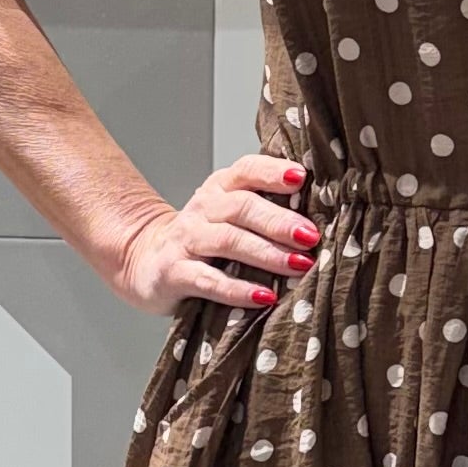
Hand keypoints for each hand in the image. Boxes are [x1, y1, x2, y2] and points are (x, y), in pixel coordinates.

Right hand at [113, 152, 317, 314]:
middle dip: (279, 221)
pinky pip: (208, 280)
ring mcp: (186, 240)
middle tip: (311, 236)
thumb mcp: (229, 215)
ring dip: (266, 253)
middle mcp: (203, 209)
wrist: (143, 259)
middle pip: (242, 207)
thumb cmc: (203, 239)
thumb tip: (324, 219)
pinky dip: (237, 290)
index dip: (273, 172)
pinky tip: (264, 296)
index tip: (301, 178)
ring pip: (227, 241)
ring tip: (298, 265)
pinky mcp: (174, 273)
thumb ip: (266, 209)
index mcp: (221, 188)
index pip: (247, 170)